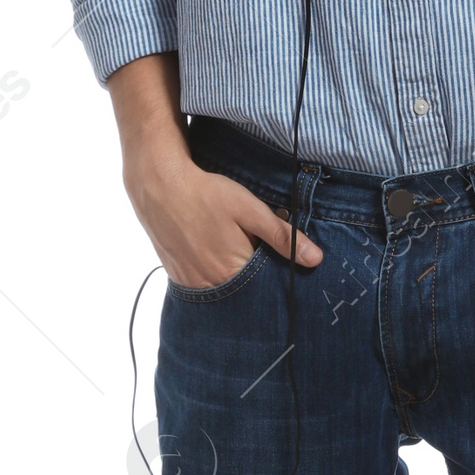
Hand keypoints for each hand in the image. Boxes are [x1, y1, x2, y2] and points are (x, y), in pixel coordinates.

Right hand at [123, 138, 322, 289]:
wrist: (158, 184)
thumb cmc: (206, 194)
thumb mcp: (250, 210)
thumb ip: (283, 237)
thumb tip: (316, 259)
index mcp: (232, 271)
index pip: (266, 287)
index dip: (275, 272)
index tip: (276, 255)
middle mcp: (209, 285)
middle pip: (244, 290)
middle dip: (253, 274)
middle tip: (249, 244)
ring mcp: (190, 282)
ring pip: (223, 288)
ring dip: (232, 275)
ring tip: (228, 245)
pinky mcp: (176, 275)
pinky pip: (202, 283)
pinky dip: (212, 273)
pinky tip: (211, 249)